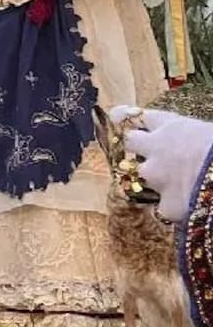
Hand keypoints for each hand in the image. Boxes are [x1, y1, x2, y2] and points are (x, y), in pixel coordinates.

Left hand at [112, 105, 212, 221]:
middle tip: (147, 153)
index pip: (143, 116)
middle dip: (134, 146)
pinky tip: (188, 210)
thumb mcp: (212, 133)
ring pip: (141, 177)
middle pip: (129, 141)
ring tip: (179, 184)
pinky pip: (162, 208)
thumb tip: (197, 141)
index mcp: (174, 126)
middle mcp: (158, 149)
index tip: (122, 117)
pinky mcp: (166, 204)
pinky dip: (172, 210)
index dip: (134, 117)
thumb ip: (198, 135)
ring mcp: (157, 178)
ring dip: (154, 181)